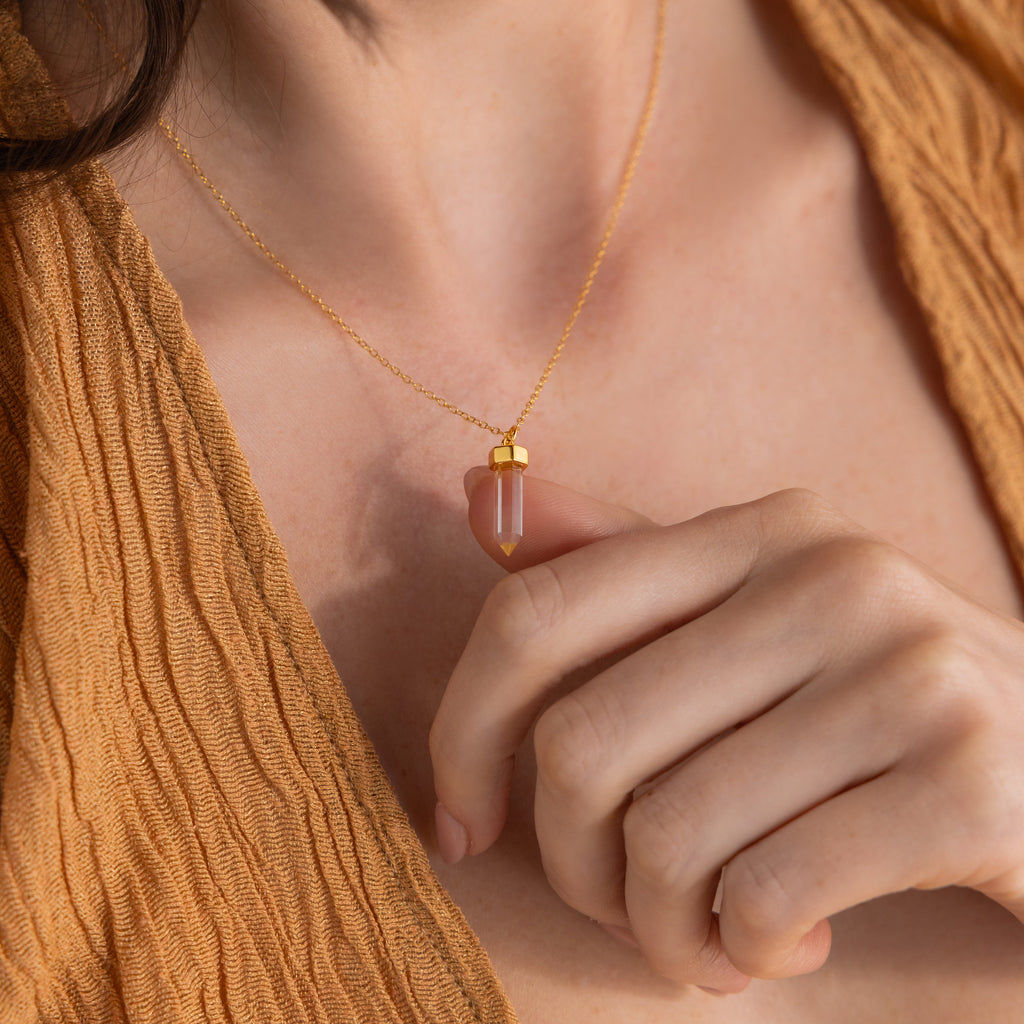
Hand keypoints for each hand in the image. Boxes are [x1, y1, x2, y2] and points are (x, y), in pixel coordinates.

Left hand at [430, 470, 1023, 991]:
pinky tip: (792, 942)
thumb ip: (619, 559)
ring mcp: (906, 673)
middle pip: (583, 745)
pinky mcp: (969, 785)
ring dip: (660, 926)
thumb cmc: (875, 700)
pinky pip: (764, 898)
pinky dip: (747, 951)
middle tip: (621, 902)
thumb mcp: (753, 613)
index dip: (463, 729)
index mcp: (758, 532)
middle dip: (575, 864)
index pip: (538, 615)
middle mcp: (830, 578)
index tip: (460, 824)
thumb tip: (479, 494)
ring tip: (707, 933)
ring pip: (665, 837)